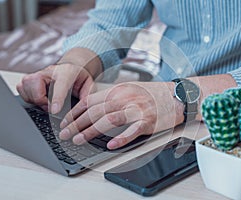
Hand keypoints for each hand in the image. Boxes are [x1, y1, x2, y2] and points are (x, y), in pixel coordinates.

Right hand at [16, 48, 100, 112]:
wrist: (73, 66)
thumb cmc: (80, 76)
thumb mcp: (89, 85)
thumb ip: (87, 97)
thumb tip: (83, 110)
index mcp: (67, 72)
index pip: (59, 85)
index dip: (55, 99)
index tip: (53, 110)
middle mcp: (50, 71)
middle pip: (34, 83)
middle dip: (40, 100)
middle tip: (50, 107)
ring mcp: (39, 73)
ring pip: (25, 85)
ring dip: (33, 98)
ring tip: (45, 103)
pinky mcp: (31, 78)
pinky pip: (21, 88)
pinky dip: (27, 96)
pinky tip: (38, 99)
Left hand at [59, 82, 183, 149]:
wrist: (175, 95)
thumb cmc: (151, 94)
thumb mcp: (128, 89)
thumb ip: (111, 98)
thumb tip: (91, 109)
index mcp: (117, 90)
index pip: (90, 101)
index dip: (75, 112)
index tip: (66, 121)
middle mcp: (124, 98)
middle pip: (95, 111)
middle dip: (76, 123)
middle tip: (65, 134)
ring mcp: (136, 109)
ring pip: (109, 120)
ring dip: (91, 131)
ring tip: (78, 140)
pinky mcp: (147, 121)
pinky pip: (132, 131)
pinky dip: (121, 138)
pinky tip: (111, 145)